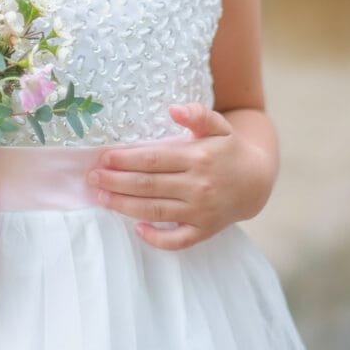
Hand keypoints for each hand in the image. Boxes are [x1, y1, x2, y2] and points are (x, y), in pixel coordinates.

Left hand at [87, 104, 268, 250]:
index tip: (104, 157)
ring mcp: (201, 212)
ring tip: (101, 197)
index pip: (154, 159)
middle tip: (92, 177)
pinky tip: (137, 228)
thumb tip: (174, 109)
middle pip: (149, 185)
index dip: (127, 159)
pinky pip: (178, 240)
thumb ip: (198, 114)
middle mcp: (198, 186)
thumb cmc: (229, 149)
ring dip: (125, 206)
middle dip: (117, 182)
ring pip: (156, 211)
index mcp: (199, 157)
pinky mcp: (204, 231)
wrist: (257, 181)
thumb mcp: (219, 125)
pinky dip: (157, 238)